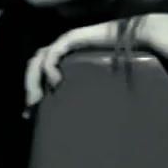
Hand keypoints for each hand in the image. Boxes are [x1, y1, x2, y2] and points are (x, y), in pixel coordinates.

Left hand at [23, 14, 167, 114]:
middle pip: (33, 67)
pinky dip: (49, 67)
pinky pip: (52, 52)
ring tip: (38, 98)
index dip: (32, 91)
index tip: (29, 114)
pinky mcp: (71, 37)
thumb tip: (90, 129)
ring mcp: (64, 43)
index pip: (39, 74)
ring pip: (38, 60)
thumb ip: (90, 97)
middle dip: (29, 88)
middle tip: (30, 110)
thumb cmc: (126, 63)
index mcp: (65, 61)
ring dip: (33, 79)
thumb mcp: (101, 86)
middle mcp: (62, 51)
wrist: (138, 38)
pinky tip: (56, 81)